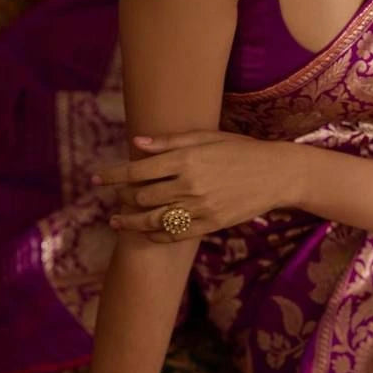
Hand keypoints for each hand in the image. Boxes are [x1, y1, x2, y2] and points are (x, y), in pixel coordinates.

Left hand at [92, 130, 298, 240]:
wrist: (276, 174)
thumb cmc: (240, 150)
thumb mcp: (207, 137)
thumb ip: (170, 142)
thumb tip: (136, 143)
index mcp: (186, 160)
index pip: (137, 171)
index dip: (112, 176)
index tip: (96, 178)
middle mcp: (190, 185)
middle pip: (142, 197)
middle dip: (122, 197)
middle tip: (115, 196)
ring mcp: (200, 207)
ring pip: (153, 220)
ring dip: (130, 221)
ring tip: (117, 220)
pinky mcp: (211, 224)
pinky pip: (175, 235)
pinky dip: (156, 234)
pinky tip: (146, 231)